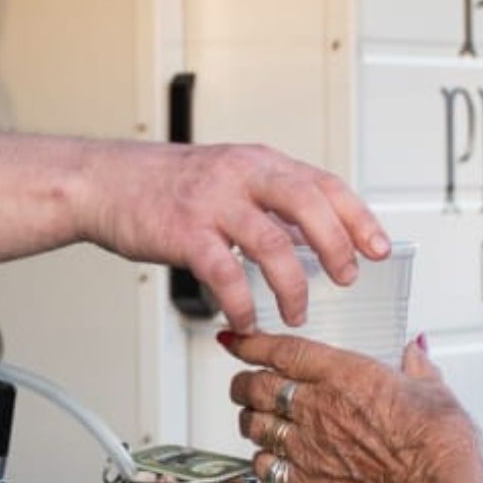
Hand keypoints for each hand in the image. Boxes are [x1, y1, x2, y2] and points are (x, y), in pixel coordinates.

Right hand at [74, 142, 391, 330]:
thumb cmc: (164, 186)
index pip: (324, 184)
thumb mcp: (228, 180)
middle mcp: (242, 176)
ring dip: (293, 286)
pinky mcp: (185, 233)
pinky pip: (225, 274)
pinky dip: (242, 302)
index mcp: (259, 163)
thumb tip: (313, 236)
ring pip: (272, 244)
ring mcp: (213, 203)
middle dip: (337, 246)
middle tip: (347, 279)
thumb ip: (269, 205)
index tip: (380, 247)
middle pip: (309, 204)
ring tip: (297, 312)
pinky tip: (248, 318)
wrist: (103, 182)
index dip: (358, 217)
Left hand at [223, 331, 482, 482]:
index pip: (281, 350)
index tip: (236, 340)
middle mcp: (316, 407)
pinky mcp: (308, 482)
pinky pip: (265, 467)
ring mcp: (308, 446)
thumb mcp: (434, 390)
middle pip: (255, 386)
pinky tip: (267, 459)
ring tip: (254, 418)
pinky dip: (260, 460)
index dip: (250, 343)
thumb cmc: (438, 444)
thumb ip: (417, 368)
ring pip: (254, 425)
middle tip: (243, 383)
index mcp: (343, 375)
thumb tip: (416, 352)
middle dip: (243, 382)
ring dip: (249, 419)